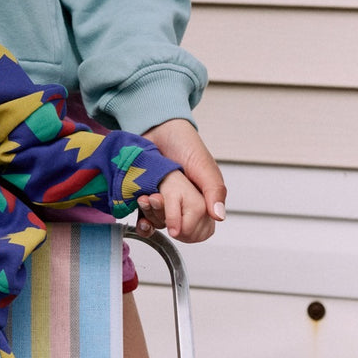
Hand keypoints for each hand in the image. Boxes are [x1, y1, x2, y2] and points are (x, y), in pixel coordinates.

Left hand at [136, 119, 225, 242]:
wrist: (156, 127)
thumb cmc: (184, 143)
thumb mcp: (203, 166)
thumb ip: (213, 190)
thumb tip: (219, 217)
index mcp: (200, 199)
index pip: (199, 227)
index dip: (189, 230)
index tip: (179, 227)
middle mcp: (182, 204)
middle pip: (176, 228)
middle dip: (166, 221)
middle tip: (159, 200)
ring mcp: (163, 201)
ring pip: (158, 223)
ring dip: (150, 217)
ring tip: (145, 199)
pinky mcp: (145, 198)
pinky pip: (143, 217)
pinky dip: (140, 219)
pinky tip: (138, 213)